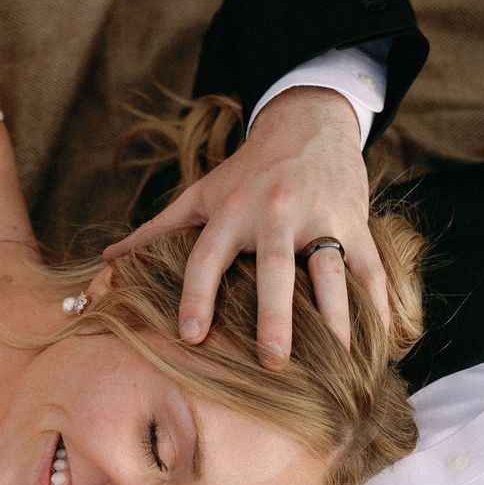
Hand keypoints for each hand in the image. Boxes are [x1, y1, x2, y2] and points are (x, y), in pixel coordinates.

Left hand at [103, 85, 381, 365]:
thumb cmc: (248, 170)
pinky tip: (376, 345)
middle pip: (276, 268)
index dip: (197, 295)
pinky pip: (370, 270)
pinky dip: (374, 308)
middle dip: (276, 315)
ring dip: (336, 317)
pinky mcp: (357, 223)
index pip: (208, 256)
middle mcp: (276, 213)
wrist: (309, 123)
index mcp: (232, 210)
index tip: (191, 336)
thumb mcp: (201, 192)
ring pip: (332, 271)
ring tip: (339, 361)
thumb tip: (108, 260)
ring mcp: (321, 217)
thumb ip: (158, 230)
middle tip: (274, 361)